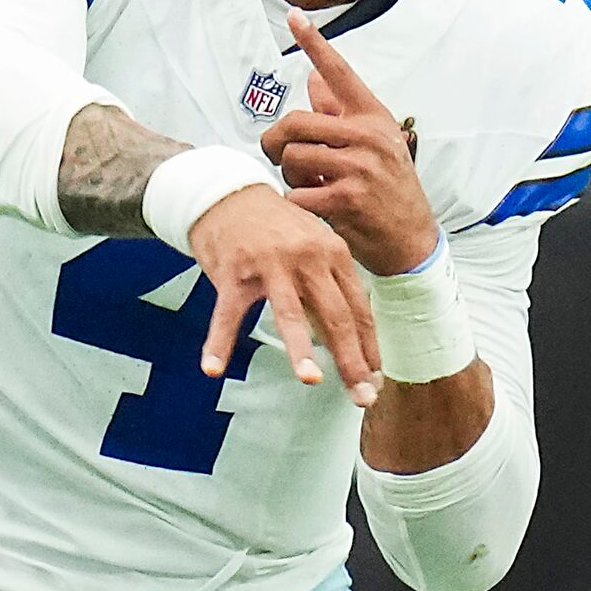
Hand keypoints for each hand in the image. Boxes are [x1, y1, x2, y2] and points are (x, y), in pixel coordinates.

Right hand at [187, 185, 378, 405]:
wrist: (232, 194)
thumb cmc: (278, 229)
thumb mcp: (315, 248)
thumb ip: (332, 287)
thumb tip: (353, 336)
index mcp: (335, 255)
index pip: (358, 309)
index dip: (369, 347)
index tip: (377, 379)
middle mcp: (309, 259)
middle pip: (336, 316)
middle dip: (351, 360)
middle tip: (363, 396)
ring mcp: (271, 265)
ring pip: (289, 313)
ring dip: (300, 349)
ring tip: (311, 381)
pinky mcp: (234, 271)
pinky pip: (226, 314)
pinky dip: (218, 342)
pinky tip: (213, 369)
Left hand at [263, 10, 441, 277]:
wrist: (411, 238)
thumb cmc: (388, 187)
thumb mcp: (374, 144)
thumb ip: (340, 112)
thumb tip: (313, 75)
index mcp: (373, 117)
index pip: (340, 72)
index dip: (315, 43)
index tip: (295, 17)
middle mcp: (368, 136)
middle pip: (295, 122)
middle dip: (275, 141)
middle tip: (275, 154)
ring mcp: (359, 168)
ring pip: (291, 158)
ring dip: (287, 176)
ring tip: (306, 184)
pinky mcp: (347, 199)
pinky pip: (295, 193)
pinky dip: (295, 203)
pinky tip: (313, 206)